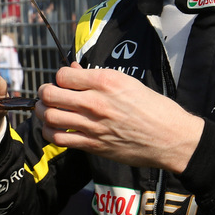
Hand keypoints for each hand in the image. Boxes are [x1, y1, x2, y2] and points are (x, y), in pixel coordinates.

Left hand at [35, 64, 204, 172]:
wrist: (170, 137)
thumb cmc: (153, 107)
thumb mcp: (127, 82)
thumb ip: (96, 77)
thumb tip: (74, 69)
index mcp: (105, 81)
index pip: (63, 74)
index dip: (59, 77)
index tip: (63, 82)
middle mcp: (96, 102)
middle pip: (50, 94)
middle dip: (44, 93)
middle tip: (48, 94)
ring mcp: (92, 125)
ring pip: (50, 116)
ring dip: (43, 112)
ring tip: (47, 110)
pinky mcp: (93, 145)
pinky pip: (59, 139)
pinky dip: (50, 133)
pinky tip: (54, 129)